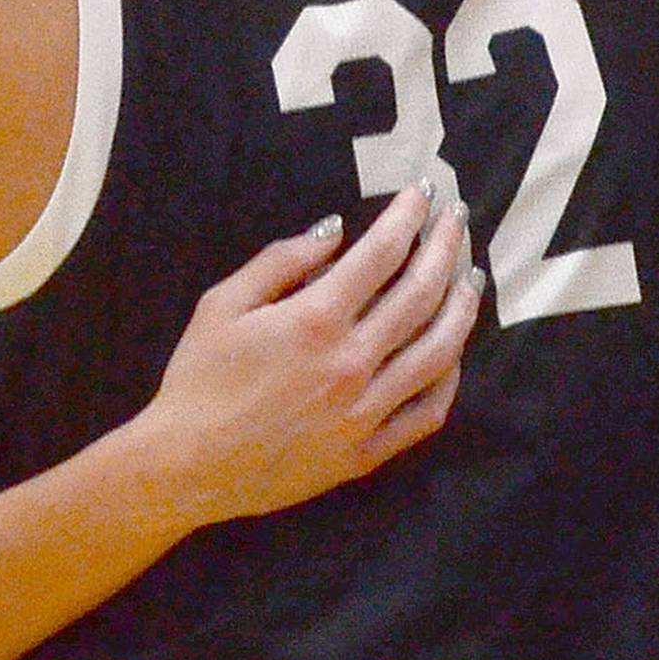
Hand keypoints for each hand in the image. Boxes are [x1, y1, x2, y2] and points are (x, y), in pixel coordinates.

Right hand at [148, 185, 482, 528]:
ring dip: (462, 307)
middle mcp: (351, 363)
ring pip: (438, 352)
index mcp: (315, 320)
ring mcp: (364, 411)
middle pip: (421, 294)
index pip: (382, 253)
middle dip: (446, 247)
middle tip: (458, 219)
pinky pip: (426, 414)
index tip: (423, 193)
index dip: (409, 216)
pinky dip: (448, 380)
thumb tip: (335, 231)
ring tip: (471, 278)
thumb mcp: (222, 305)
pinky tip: (452, 355)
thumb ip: (281, 261)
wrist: (187, 466)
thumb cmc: (198, 380)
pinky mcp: (366, 452)